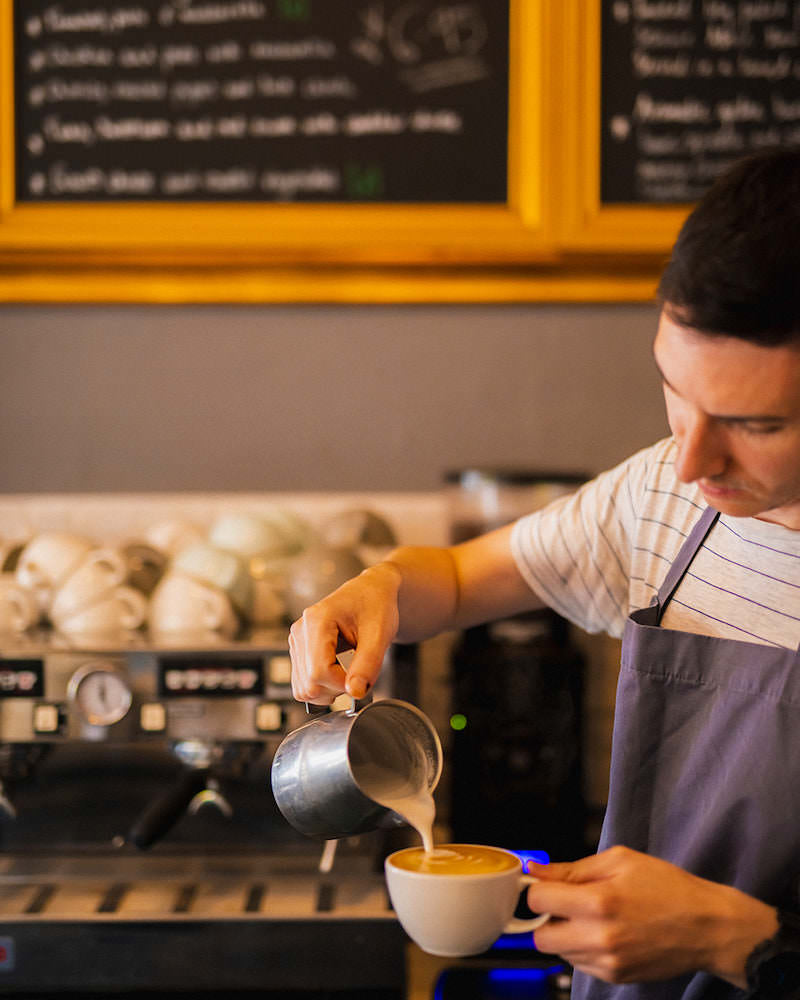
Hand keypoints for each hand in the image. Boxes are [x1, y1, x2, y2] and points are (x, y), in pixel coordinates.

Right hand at [288, 561, 401, 703]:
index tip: (362, 678)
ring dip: (330, 689)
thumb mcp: (380, 633)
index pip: (318, 672)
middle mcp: (300, 631)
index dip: (342, 684)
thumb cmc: (375, 606)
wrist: (371, 593)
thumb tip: (356, 692)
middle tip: (358, 672)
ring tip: (349, 669)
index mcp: (317, 620)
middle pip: (309, 684)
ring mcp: (297, 642)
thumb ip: (368, 664)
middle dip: (336, 688)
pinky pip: (304, 684)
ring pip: (303, 689)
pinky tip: (339, 670)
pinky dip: (323, 686)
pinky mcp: (299, 652)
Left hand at [527, 845, 777, 986]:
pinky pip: (580, 965)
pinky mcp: (616, 977)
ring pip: (559, 953)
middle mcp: (599, 937)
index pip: (538, 901)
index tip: (551, 885)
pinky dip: (584, 949)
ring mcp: (608, 962)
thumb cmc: (667, 886)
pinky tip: (606, 933)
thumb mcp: (620, 861)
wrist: (707, 927)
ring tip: (592, 918)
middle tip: (567, 905)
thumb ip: (573, 868)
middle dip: (547, 918)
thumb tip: (535, 871)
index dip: (540, 889)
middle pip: (540, 937)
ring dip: (566, 934)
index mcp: (598, 901)